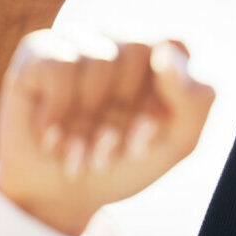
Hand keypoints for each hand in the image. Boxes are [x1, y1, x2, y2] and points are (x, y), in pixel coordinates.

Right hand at [0, 31, 214, 235]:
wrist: (66, 196)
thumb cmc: (129, 161)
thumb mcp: (178, 141)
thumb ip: (194, 98)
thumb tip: (165, 52)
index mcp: (163, 54)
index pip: (175, 45)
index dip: (164, 93)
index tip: (153, 132)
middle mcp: (123, 39)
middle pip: (137, 49)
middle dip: (126, 110)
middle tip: (114, 149)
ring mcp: (81, 40)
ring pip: (98, 59)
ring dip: (90, 120)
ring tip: (82, 152)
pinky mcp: (40, 49)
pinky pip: (59, 65)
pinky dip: (58, 111)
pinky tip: (51, 138)